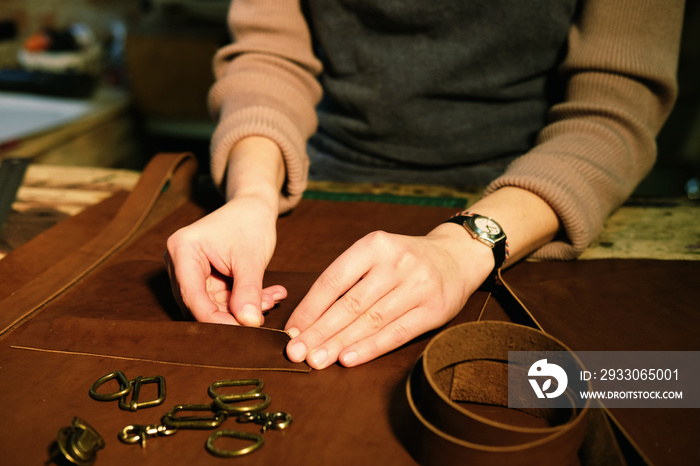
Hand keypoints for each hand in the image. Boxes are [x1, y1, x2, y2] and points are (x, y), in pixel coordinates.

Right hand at [164, 194, 286, 325]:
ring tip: (271, 299)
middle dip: (232, 314)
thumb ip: (249, 291)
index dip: (215, 319)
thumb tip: (249, 324)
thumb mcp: (252, 258)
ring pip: (213, 306)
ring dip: (243, 308)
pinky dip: (244, 301)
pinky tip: (268, 296)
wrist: (254, 208)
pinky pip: (222, 300)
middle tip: (262, 316)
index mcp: (182, 250)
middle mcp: (179, 262)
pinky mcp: (204, 279)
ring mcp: (190, 272)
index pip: (192, 295)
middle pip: (199, 304)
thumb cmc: (250, 223)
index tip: (242, 332)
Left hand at [283, 224, 493, 368]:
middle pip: (350, 304)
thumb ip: (349, 280)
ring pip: (370, 321)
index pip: (334, 279)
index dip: (310, 307)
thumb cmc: (405, 261)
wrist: (457, 256)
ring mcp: (417, 286)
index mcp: (374, 245)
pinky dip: (370, 348)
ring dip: (339, 343)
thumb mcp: (377, 254)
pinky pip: (396, 333)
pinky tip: (348, 359)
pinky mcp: (434, 309)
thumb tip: (309, 317)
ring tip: (316, 360)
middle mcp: (396, 263)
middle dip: (319, 331)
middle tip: (296, 352)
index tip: (292, 329)